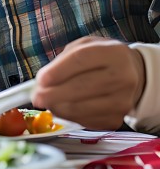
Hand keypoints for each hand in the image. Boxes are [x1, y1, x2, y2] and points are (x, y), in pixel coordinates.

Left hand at [32, 37, 146, 129]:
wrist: (132, 75)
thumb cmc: (100, 59)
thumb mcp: (83, 47)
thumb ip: (62, 61)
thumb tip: (42, 82)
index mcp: (112, 53)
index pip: (81, 60)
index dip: (58, 71)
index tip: (40, 80)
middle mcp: (122, 77)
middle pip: (81, 87)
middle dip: (53, 94)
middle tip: (36, 97)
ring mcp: (122, 101)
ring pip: (81, 107)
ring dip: (57, 107)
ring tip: (46, 101)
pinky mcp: (116, 119)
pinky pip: (85, 121)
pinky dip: (67, 116)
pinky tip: (62, 108)